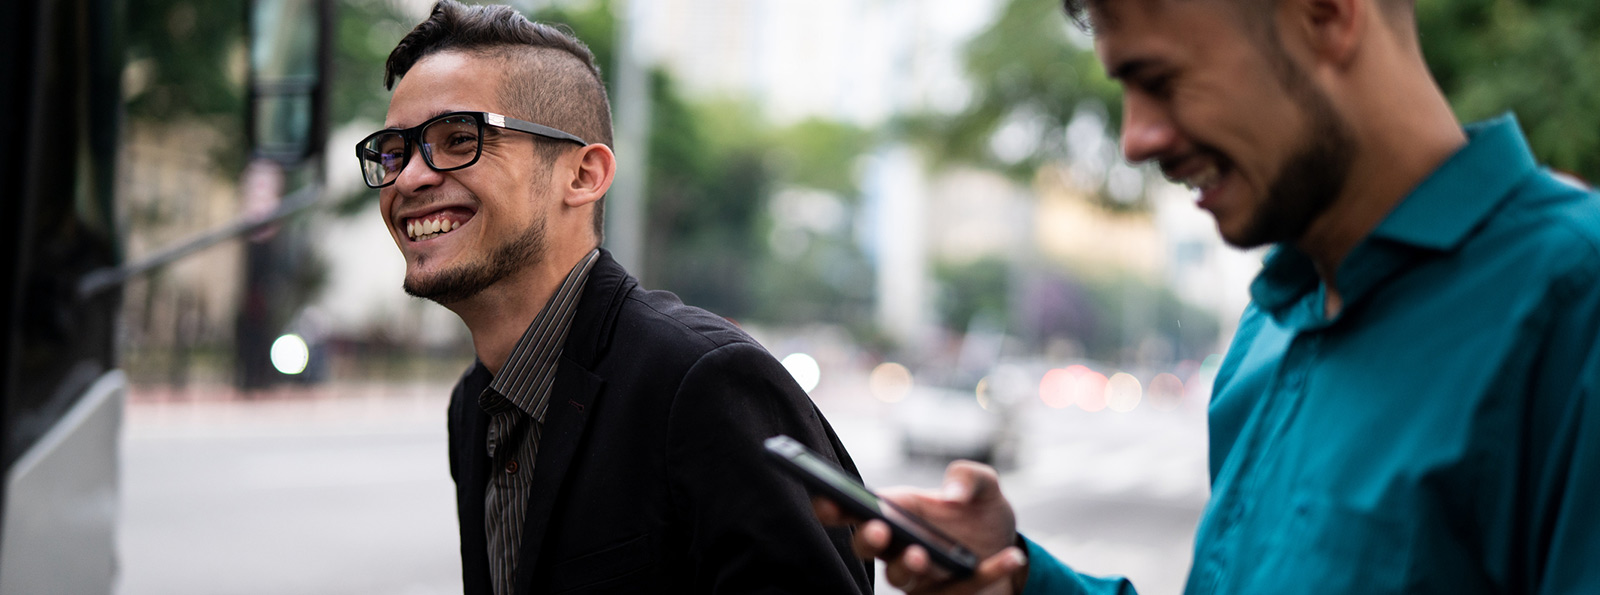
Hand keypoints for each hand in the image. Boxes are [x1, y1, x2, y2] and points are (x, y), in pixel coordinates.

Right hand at [813, 460, 1027, 593]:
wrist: (1007, 545)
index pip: (853, 511)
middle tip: (879, 530)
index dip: (832, 506)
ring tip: (923, 554)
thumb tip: (952, 495)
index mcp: (897, 511)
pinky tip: (1011, 558)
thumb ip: (971, 477)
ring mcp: (920, 574)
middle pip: (868, 548)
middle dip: (867, 541)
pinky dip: (986, 575)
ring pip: (901, 578)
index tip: (826, 499)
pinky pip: (959, 592)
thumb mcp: (985, 486)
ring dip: (909, 566)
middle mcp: (899, 545)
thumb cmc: (980, 511)